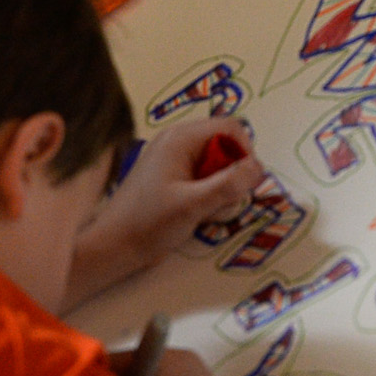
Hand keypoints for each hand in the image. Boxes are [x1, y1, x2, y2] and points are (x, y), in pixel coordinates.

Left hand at [67, 118, 260, 308]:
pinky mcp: (176, 182)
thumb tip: (259, 167)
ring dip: (223, 193)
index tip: (246, 183)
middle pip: (227, 149)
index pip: (230, 128)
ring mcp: (177, 163)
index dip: (245, 153)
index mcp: (180, 139)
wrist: (116, 246)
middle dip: (232, 178)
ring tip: (206, 214)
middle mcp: (179, 144)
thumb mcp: (193, 205)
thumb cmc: (148, 223)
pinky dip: (211, 199)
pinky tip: (198, 217)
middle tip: (221, 204)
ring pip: (220, 169)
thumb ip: (228, 185)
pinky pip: (208, 182)